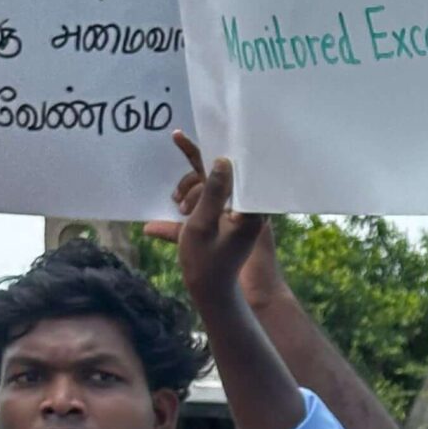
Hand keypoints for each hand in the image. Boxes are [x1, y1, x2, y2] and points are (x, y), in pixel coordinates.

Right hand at [166, 134, 267, 309]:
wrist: (211, 291)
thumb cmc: (206, 263)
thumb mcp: (203, 225)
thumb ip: (212, 192)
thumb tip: (223, 160)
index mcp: (250, 208)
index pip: (232, 169)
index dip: (205, 152)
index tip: (180, 137)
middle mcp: (249, 207)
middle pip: (219, 175)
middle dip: (193, 183)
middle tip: (179, 204)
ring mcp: (240, 212)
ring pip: (211, 186)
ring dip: (191, 193)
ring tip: (179, 211)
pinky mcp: (230, 217)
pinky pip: (211, 197)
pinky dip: (194, 199)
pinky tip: (177, 205)